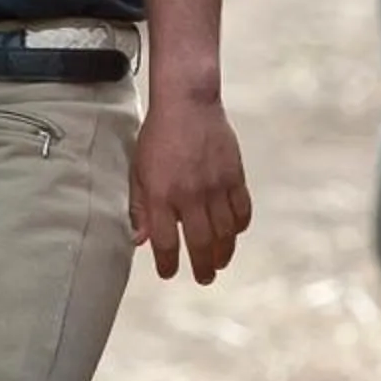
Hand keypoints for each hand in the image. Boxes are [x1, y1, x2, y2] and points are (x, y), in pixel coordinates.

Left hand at [130, 91, 250, 284]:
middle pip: (199, 243)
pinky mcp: (234, 175)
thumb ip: (139, 206)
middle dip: (201, 266)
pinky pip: (242, 210)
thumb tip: (139, 240)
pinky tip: (234, 233)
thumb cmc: (158, 136)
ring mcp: (215, 186)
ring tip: (219, 263)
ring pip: (225, 232)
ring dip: (223, 252)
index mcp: (161, 193)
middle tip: (203, 278)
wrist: (187, 102)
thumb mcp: (139, 168)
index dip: (167, 263)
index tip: (168, 273)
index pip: (165, 241)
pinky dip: (240, 226)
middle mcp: (190, 194)